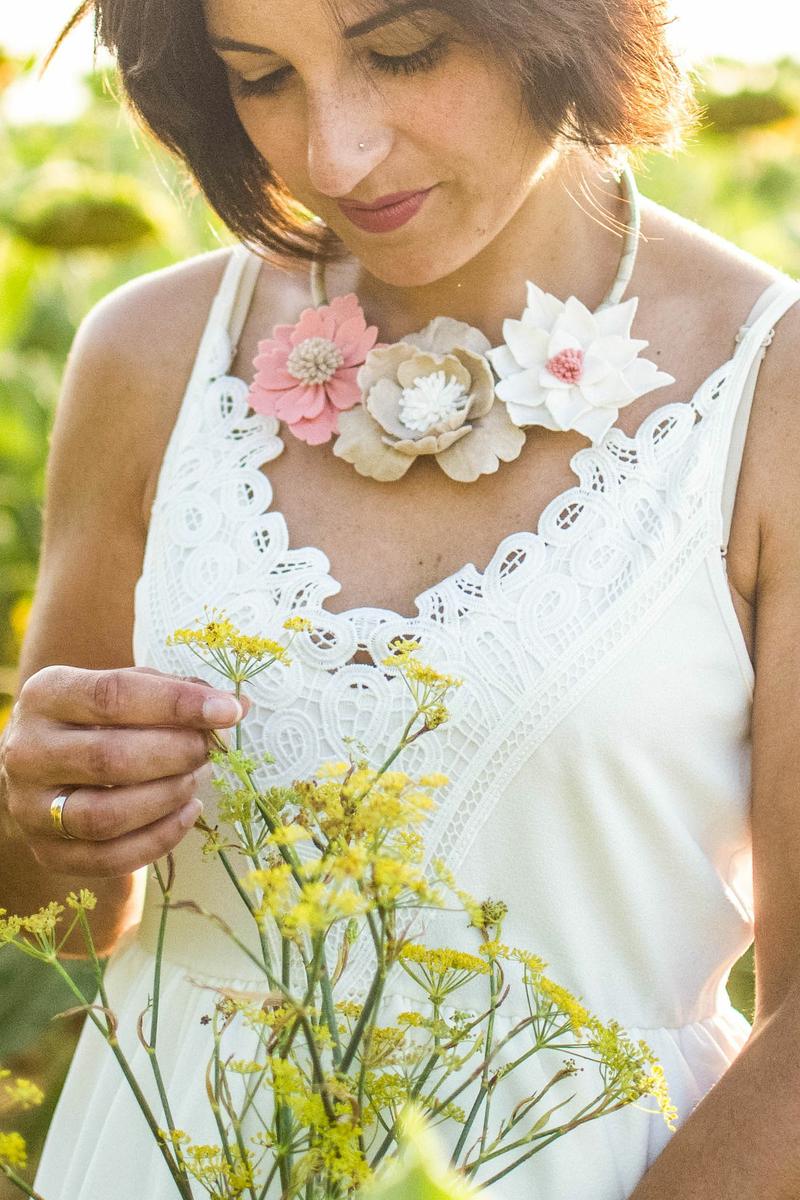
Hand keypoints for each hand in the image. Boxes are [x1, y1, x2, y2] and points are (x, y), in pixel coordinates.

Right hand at [1, 665, 250, 876]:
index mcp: (46, 695)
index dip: (176, 703)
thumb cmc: (99, 721)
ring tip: (193, 779)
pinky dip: (161, 838)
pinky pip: (110, 858)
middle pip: (109, 759)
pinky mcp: (47, 852)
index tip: (227, 710)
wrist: (48, 770)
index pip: (113, 695)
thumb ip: (176, 692)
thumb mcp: (126, 691)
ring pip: (106, 815)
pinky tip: (188, 812)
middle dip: (175, 754)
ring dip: (167, 797)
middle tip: (207, 749)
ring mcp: (30, 808)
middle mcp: (27, 751)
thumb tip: (238, 706)